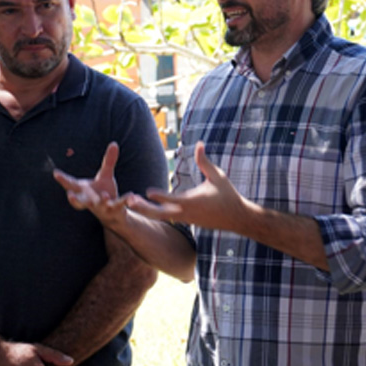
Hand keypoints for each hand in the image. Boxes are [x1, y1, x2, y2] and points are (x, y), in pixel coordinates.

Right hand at [54, 142, 128, 230]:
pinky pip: (120, 205)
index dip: (63, 180)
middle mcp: (90, 200)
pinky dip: (125, 201)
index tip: (56, 173)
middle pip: (80, 202)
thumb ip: (108, 161)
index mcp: (84, 192)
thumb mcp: (105, 176)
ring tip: (104, 196)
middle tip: (70, 195)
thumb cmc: (104, 193)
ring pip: (100, 205)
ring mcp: (102, 207)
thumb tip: (114, 142)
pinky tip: (131, 194)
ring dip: (101, 202)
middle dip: (74, 200)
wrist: (114, 215)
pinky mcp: (115, 209)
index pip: (71, 185)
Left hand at [125, 141, 250, 231]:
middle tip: (129, 201)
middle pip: (161, 213)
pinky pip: (169, 218)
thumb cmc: (228, 194)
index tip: (147, 191)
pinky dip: (157, 214)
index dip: (160, 196)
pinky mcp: (188, 222)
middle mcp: (187, 212)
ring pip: (162, 216)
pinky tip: (145, 209)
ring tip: (132, 203)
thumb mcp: (218, 176)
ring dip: (147, 210)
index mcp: (194, 201)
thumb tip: (199, 143)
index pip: (173, 199)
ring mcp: (187, 219)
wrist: (237, 217)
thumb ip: (204, 161)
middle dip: (144, 208)